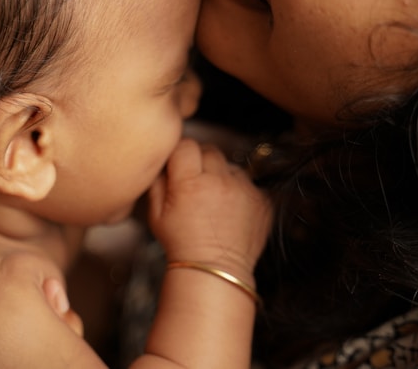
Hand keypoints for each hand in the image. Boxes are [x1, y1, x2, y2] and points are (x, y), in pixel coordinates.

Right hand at [148, 138, 272, 279]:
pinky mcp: (261, 200)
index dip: (181, 154)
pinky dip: (239, 192)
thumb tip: (163, 159)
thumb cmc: (182, 244)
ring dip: (222, 176)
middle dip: (201, 162)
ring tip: (214, 200)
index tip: (179, 164)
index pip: (186, 145)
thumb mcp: (155, 214)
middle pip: (210, 151)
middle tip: (196, 183)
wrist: (214, 271)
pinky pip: (248, 183)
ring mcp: (244, 191)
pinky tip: (229, 211)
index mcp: (190, 183)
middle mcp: (220, 182)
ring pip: (230, 166)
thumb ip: (157, 181)